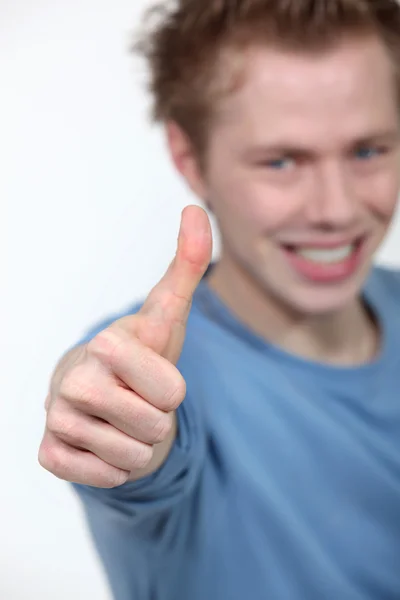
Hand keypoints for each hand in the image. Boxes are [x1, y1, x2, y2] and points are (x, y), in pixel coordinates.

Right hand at [38, 206, 212, 487]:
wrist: (100, 396)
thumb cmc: (140, 356)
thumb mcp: (169, 315)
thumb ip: (187, 265)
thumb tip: (194, 209)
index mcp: (109, 344)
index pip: (169, 390)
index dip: (170, 389)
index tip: (151, 373)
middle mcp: (75, 378)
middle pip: (153, 428)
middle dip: (158, 420)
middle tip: (140, 402)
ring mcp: (57, 416)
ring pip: (132, 458)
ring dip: (138, 446)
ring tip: (122, 421)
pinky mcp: (50, 453)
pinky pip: (103, 478)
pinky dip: (114, 468)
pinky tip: (103, 442)